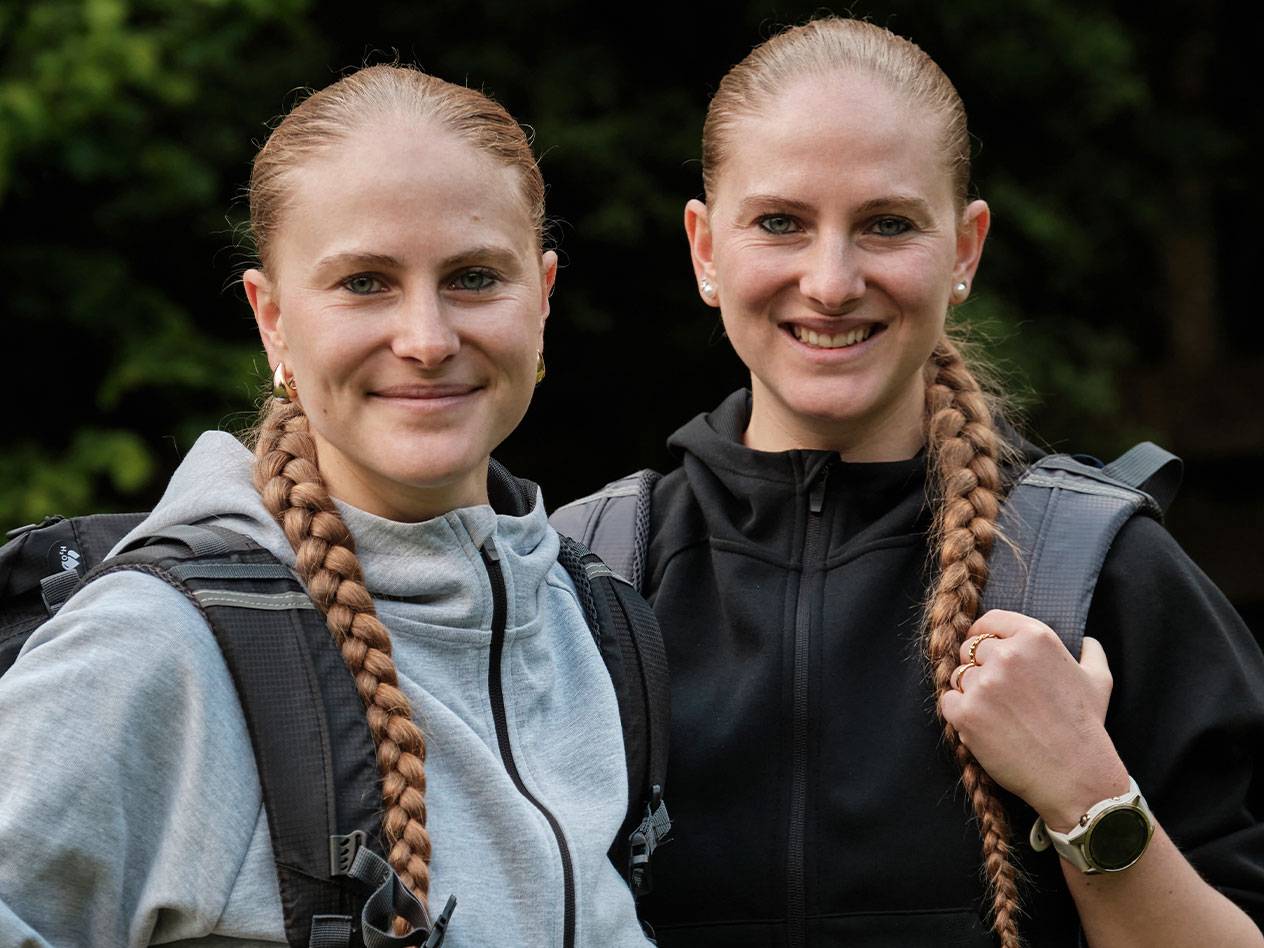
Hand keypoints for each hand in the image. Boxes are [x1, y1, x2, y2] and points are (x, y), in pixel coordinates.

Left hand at [939, 609, 1129, 830]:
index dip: (984, 634)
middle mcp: (1006, 655)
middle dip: (978, 666)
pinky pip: (948, 700)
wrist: (1075, 775)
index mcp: (1035, 638)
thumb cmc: (1086, 727)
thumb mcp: (1098, 681)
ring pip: (958, 675)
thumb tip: (1087, 640)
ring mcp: (984, 683)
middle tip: (996, 692)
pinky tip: (983, 725)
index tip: (983, 648)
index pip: (990, 621)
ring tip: (995, 713)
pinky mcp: (966, 712)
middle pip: (970, 649)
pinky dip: (959, 712)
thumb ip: (1091, 654)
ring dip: (970, 691)